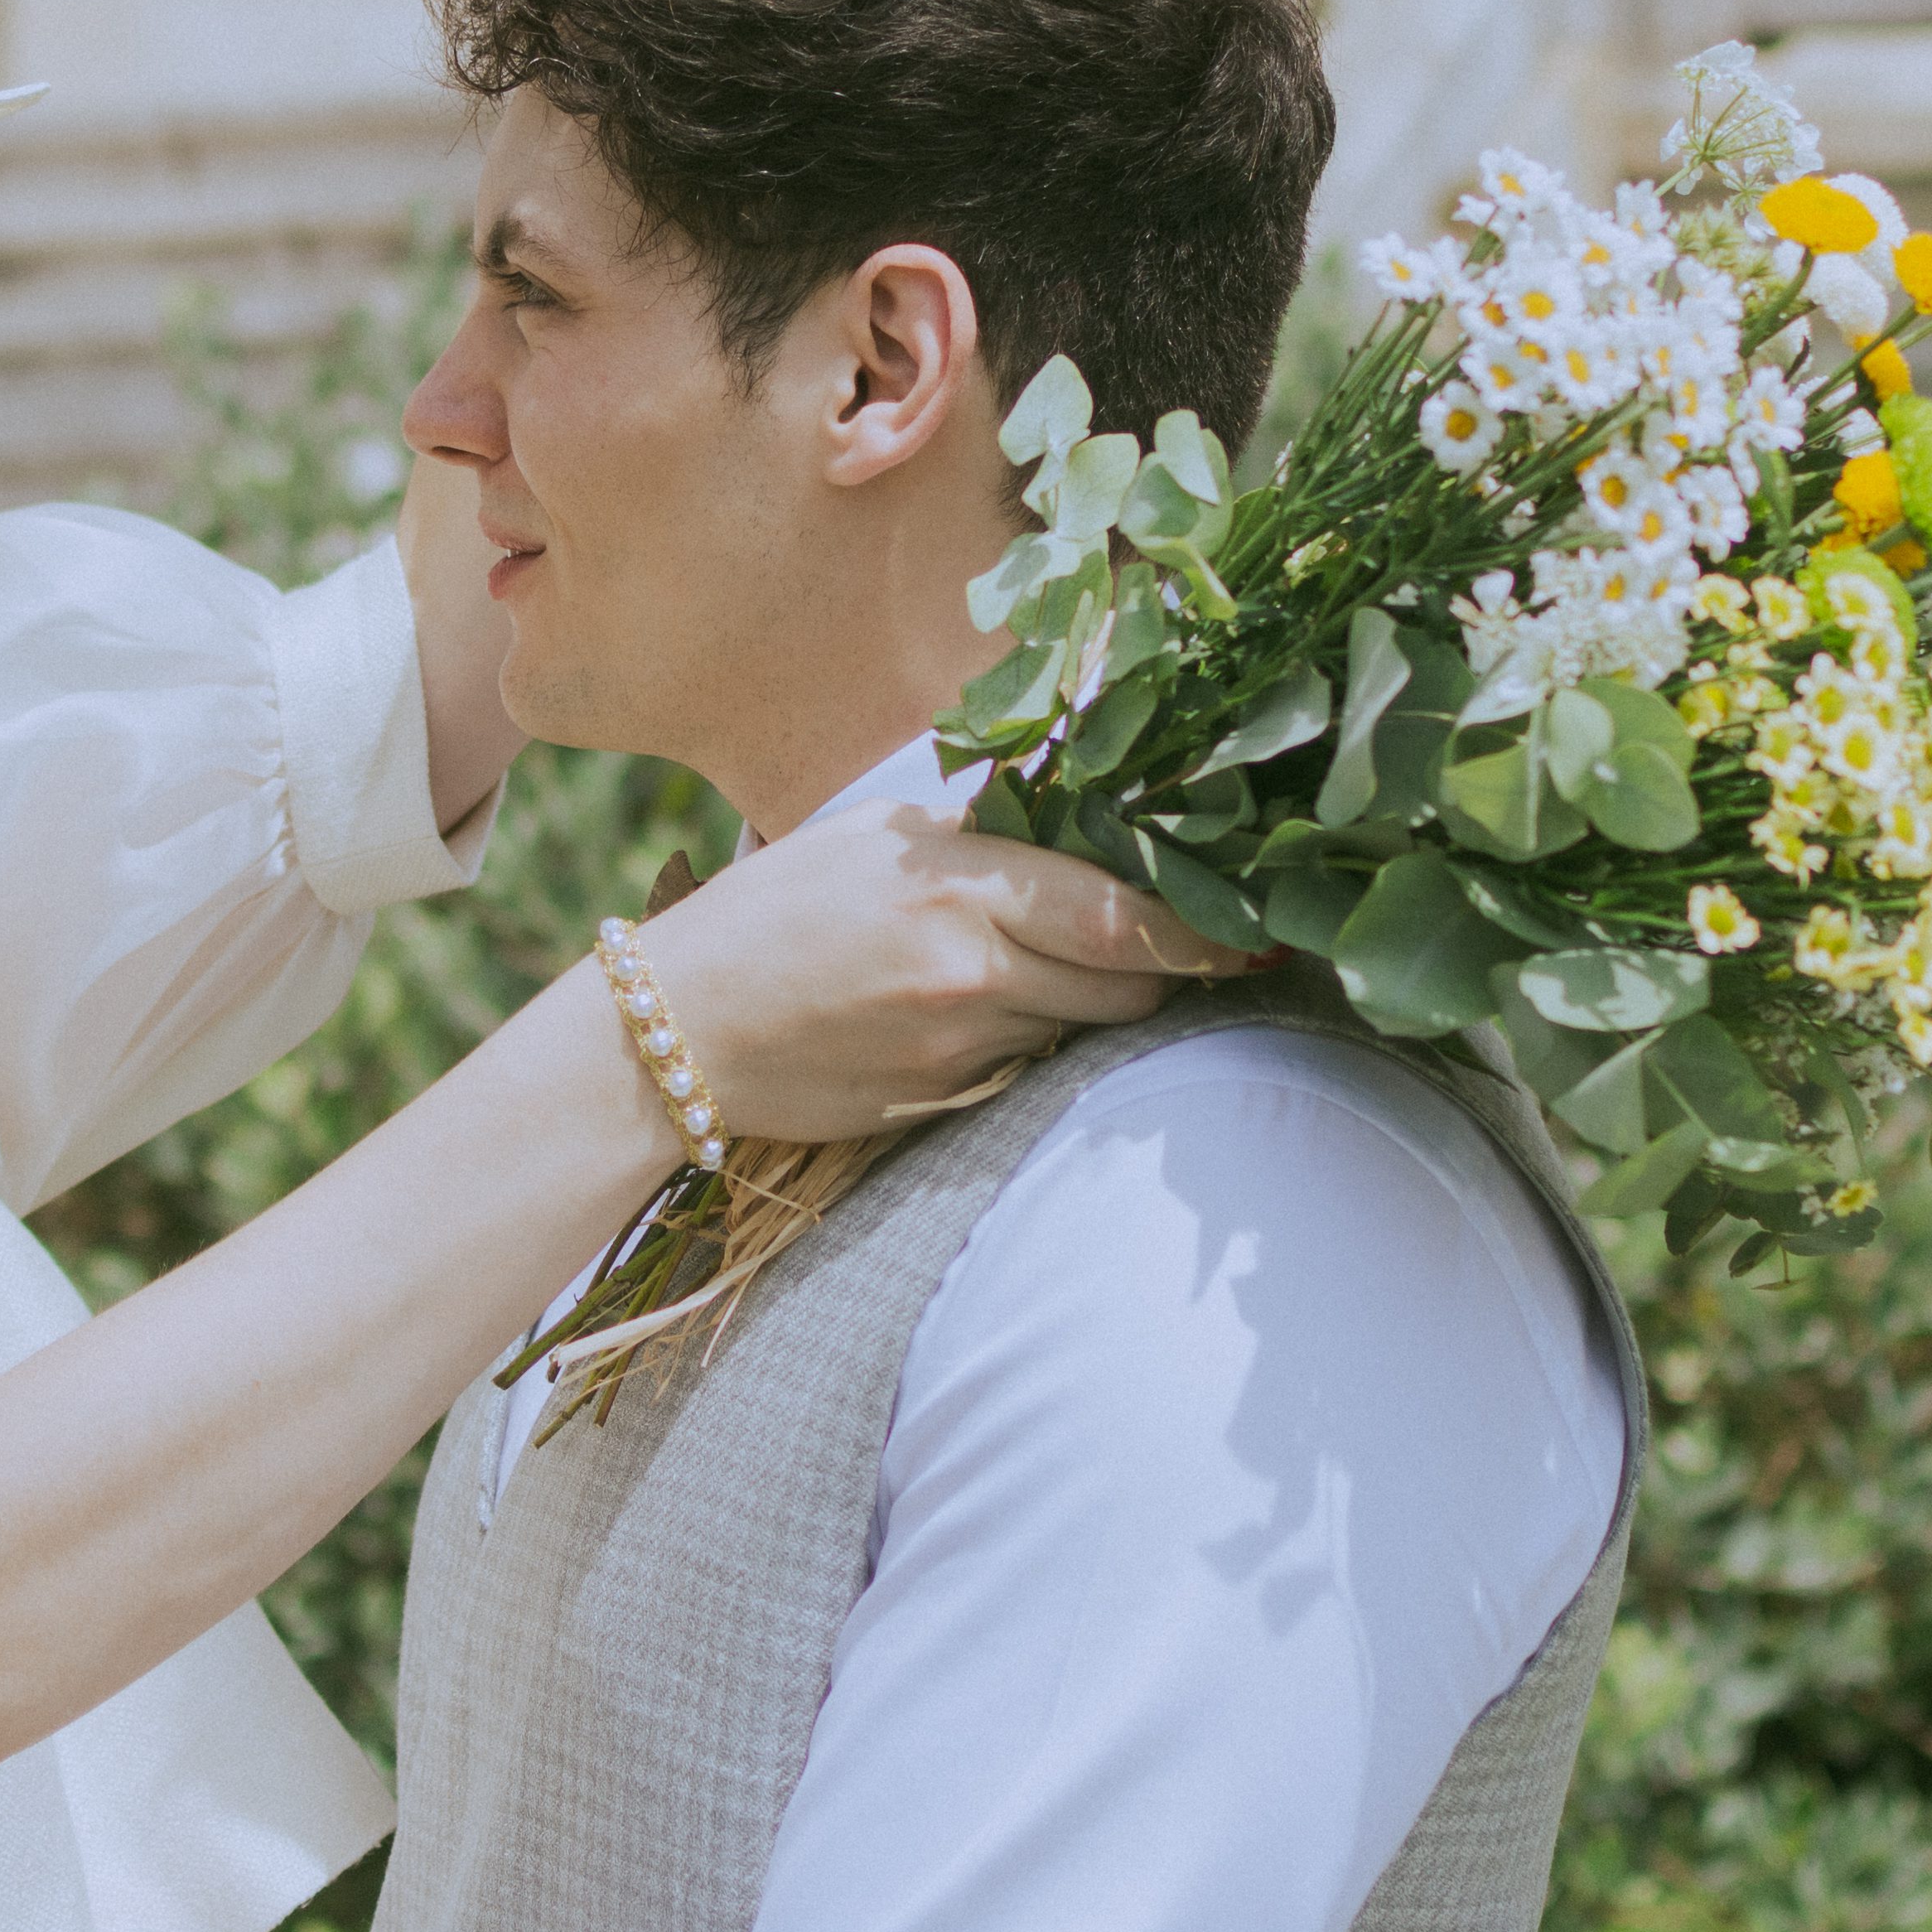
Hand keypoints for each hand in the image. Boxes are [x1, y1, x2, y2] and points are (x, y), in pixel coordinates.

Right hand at [629, 801, 1248, 1145]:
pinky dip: (1031, 1036)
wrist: (673, 1034)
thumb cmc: (769, 913)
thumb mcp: (874, 836)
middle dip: (1166, 965)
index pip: (1126, 916)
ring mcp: (962, 1050)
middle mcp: (973, 976)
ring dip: (1092, 999)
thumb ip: (982, 836)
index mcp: (960, 892)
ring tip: (1045, 962)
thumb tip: (1082, 829)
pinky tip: (981, 1009)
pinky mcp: (945, 1102)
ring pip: (1084, 1026)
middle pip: (1130, 983)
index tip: (1257, 929)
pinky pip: (1029, 1067)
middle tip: (1183, 940)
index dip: (1207, 929)